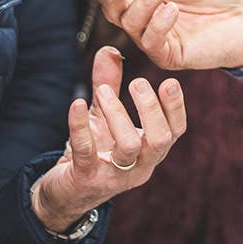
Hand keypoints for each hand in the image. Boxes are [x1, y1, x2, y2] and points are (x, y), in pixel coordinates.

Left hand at [30, 46, 186, 232]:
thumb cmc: (95, 150)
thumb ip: (110, 83)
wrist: (67, 192)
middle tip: (138, 82)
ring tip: (102, 90)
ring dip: (117, 114)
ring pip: (128, 146)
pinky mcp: (87, 179)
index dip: (175, 107)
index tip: (168, 81)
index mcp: (151, 151)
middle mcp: (140, 165)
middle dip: (151, 108)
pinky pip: (86, 152)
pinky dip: (80, 126)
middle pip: (160, 140)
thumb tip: (110, 50)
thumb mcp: (105, 116)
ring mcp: (115, 175)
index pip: (175, 130)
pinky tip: (76, 104)